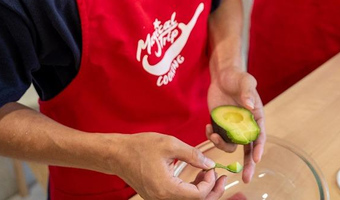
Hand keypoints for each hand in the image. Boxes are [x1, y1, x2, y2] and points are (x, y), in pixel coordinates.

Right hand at [109, 132, 226, 199]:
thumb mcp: (170, 145)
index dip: (210, 183)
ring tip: (209, 175)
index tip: (213, 168)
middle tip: (222, 178)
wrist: (117, 154)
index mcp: (166, 189)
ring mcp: (159, 199)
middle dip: (211, 192)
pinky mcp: (157, 196)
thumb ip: (193, 155)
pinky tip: (196, 177)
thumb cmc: (140, 147)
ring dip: (202, 191)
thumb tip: (210, 164)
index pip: (198, 196)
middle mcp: (162, 199)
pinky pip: (179, 198)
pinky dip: (191, 190)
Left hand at [206, 67, 265, 182]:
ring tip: (212, 134)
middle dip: (248, 164)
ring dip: (221, 145)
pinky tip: (207, 127)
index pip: (260, 137)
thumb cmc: (237, 77)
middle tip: (246, 178)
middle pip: (249, 149)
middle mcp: (245, 126)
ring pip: (230, 146)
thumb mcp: (245, 81)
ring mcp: (232, 127)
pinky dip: (211, 137)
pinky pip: (217, 138)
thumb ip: (248, 92)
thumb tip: (249, 106)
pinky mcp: (220, 126)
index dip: (259, 149)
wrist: (222, 75)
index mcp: (256, 118)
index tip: (257, 159)